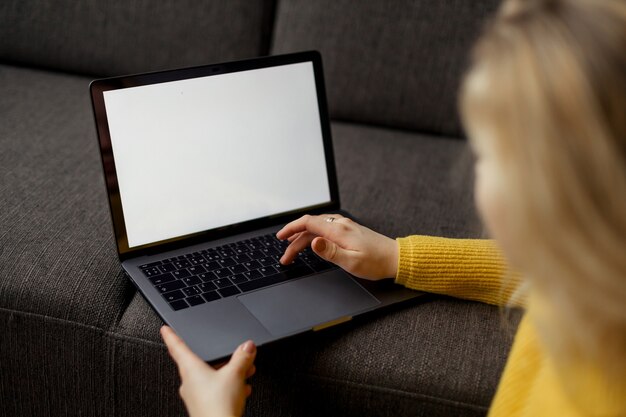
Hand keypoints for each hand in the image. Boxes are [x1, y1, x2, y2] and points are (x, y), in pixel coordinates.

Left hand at [160, 326, 256, 416]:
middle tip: (234, 353)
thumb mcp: (235, 374)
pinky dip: (228, 387)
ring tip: (244, 372)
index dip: (171, 336)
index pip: (177, 348)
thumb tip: (247, 346)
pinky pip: (215, 391)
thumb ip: (242, 357)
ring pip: (211, 378)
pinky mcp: (203, 408)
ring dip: (227, 373)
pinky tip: (242, 389)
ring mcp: (195, 397)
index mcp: (190, 369)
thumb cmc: (218, 406)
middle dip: (220, 357)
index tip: (165, 329)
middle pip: (201, 363)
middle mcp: (189, 382)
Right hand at [276, 214, 398, 279]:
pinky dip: (313, 236)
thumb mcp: (352, 261)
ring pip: (317, 228)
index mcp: (339, 230)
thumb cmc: (376, 262)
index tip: (280, 237)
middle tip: (286, 256)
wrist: (396, 258)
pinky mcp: (349, 231)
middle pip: (310, 226)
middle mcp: (341, 224)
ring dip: (302, 239)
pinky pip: (325, 229)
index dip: (291, 228)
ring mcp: (345, 226)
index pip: (308, 223)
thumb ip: (330, 252)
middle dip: (293, 239)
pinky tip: (311, 243)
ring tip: (293, 251)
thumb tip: (313, 242)